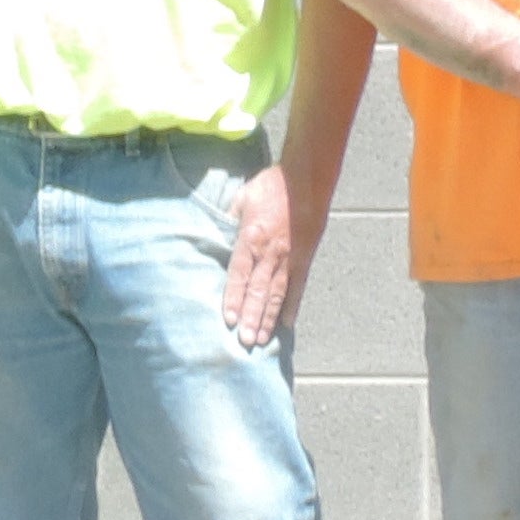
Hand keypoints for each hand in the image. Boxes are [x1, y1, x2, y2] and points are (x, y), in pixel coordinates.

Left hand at [220, 166, 319, 351]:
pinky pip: (297, 286)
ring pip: (277, 293)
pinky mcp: (304, 258)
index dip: (234, 297)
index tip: (229, 319)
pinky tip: (286, 323)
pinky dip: (292, 305)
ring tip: (262, 339)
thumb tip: (212, 234)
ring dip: (268, 317)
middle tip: (245, 341)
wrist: (307, 178)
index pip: (240, 273)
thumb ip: (228, 219)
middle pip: (259, 290)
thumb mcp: (241, 197)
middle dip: (251, 316)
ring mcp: (289, 257)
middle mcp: (271, 252)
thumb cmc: (271, 185)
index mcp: (252, 237)